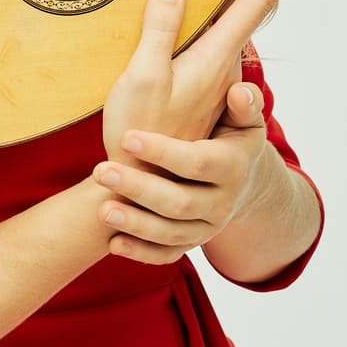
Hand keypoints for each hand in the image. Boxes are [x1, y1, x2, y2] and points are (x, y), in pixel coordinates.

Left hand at [95, 80, 279, 263]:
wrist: (245, 182)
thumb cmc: (234, 137)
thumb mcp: (246, 120)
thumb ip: (246, 103)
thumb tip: (237, 91)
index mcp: (233, 167)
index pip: (197, 162)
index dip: (163, 152)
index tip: (127, 138)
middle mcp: (222, 202)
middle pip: (179, 202)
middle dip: (138, 188)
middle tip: (100, 170)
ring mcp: (208, 227)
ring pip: (171, 232)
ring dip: (135, 223)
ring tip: (102, 209)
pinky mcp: (192, 243)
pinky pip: (167, 254)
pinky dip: (141, 253)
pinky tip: (113, 243)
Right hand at [100, 0, 322, 163]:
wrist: (138, 182)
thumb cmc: (141, 131)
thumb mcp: (145, 77)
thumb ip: (161, 29)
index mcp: (215, 58)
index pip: (256, 6)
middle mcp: (222, 66)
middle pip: (246, 11)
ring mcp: (212, 79)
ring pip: (226, 28)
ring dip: (227, 2)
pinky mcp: (198, 89)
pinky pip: (209, 43)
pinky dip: (205, 23)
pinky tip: (183, 16)